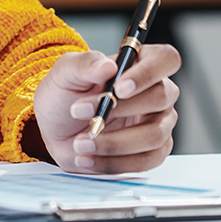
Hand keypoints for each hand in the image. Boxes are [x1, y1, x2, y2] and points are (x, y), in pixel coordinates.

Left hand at [31, 45, 180, 173]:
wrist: (55, 129)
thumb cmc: (65, 95)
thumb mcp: (65, 73)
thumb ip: (85, 64)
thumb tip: (108, 66)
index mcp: (141, 63)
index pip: (165, 59)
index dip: (147, 73)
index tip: (119, 88)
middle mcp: (156, 93)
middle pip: (161, 98)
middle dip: (120, 109)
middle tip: (82, 113)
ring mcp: (158, 124)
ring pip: (154, 135)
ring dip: (114, 142)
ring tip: (80, 142)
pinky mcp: (152, 153)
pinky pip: (144, 162)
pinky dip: (113, 162)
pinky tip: (87, 157)